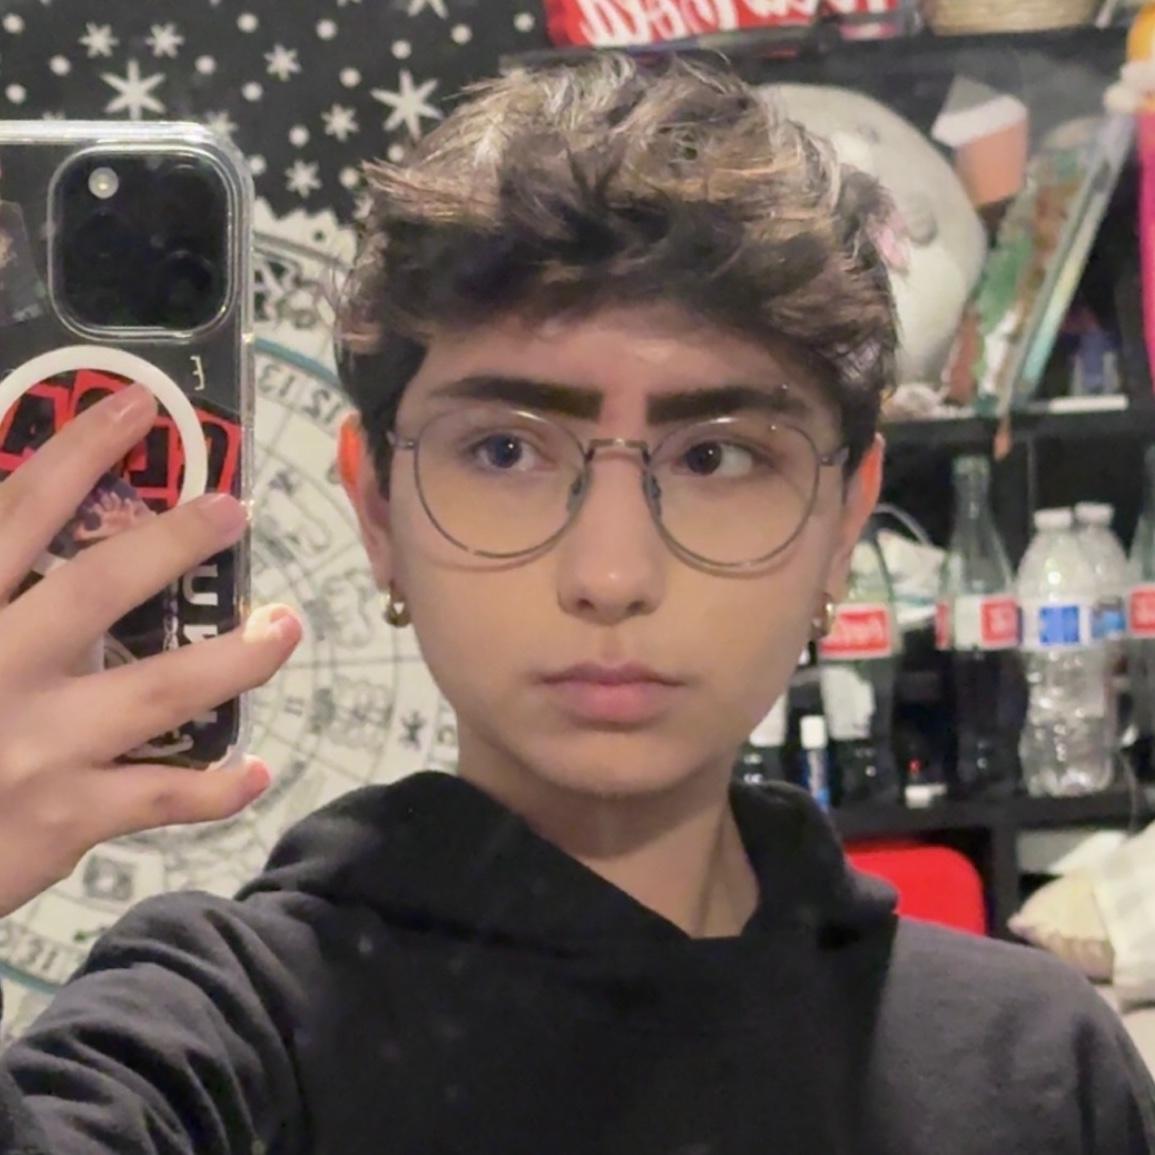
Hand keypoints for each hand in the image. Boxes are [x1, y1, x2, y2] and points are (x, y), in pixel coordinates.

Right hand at [0, 384, 301, 918]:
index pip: (15, 514)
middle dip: (174, 542)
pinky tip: (257, 770)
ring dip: (238, 657)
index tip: (137, 406)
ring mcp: (37, 747)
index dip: (78, 453)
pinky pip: (163, 798)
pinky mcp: (66, 818)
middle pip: (99, 588)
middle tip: (234, 509)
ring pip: (162, 690)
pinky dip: (217, 788)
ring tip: (286, 626)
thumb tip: (13, 505)